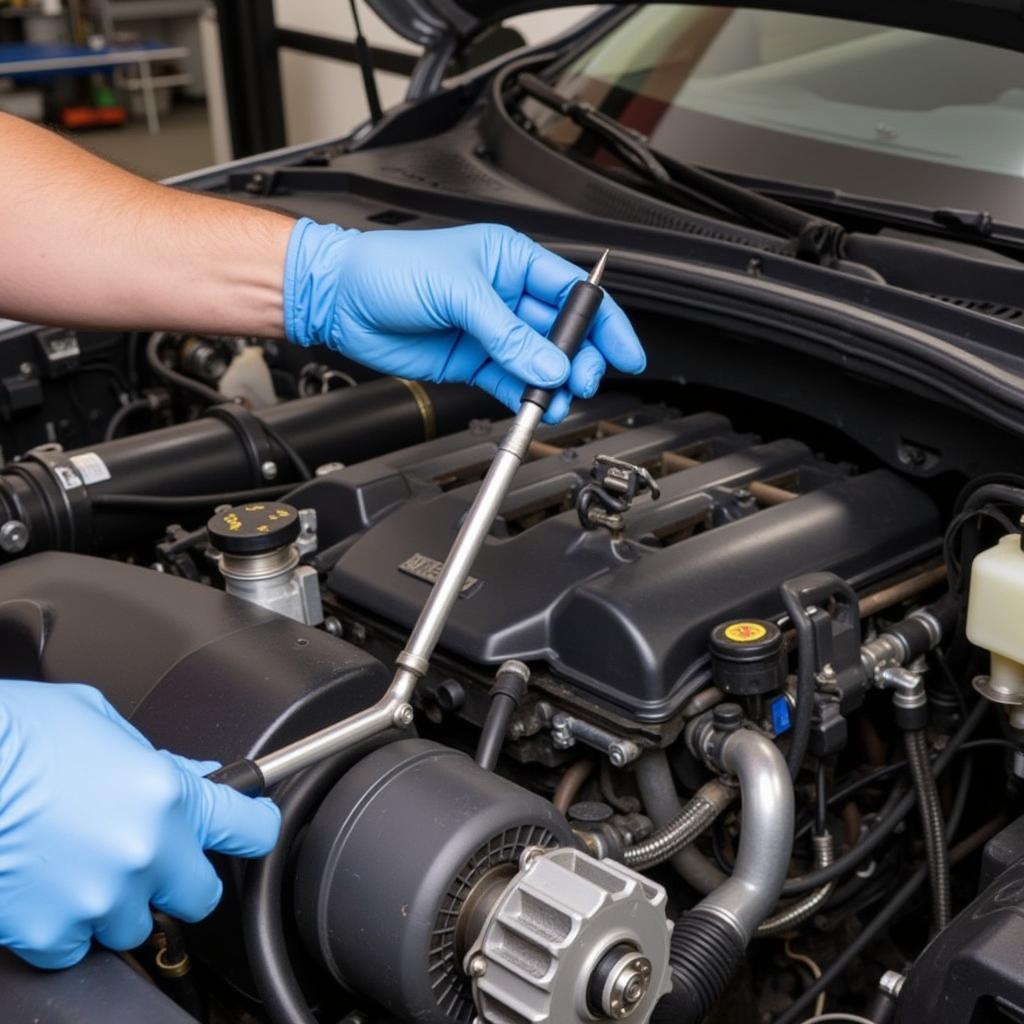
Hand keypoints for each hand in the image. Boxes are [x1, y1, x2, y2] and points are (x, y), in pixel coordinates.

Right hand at [0, 680, 279, 968]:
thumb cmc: (16, 737)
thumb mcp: (99, 722)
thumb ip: (156, 757)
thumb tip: (191, 773)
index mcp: (167, 794)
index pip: (250, 827)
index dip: (253, 827)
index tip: (250, 829)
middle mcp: (144, 852)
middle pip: (200, 895)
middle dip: (182, 877)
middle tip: (152, 857)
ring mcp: (100, 898)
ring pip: (137, 926)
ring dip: (120, 903)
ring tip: (83, 864)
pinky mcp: (51, 933)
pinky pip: (78, 948)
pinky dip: (67, 927)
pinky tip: (50, 888)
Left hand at [284, 220, 645, 421]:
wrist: (342, 299)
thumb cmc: (389, 269)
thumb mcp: (458, 292)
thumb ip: (508, 334)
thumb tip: (548, 365)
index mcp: (512, 260)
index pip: (573, 294)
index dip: (602, 323)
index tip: (622, 352)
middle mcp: (506, 295)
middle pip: (562, 334)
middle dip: (579, 360)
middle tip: (583, 382)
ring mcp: (490, 331)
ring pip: (538, 364)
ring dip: (551, 385)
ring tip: (554, 402)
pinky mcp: (472, 360)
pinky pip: (509, 381)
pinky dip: (523, 397)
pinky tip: (532, 407)